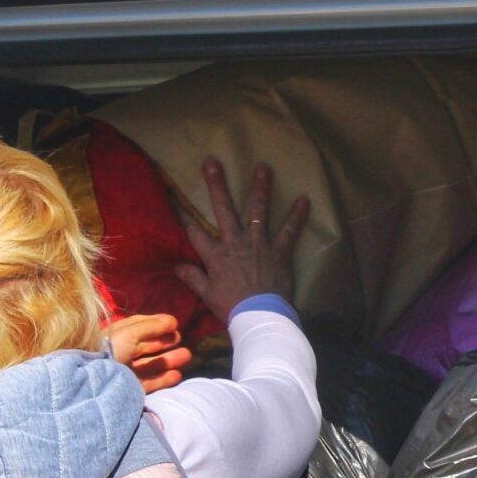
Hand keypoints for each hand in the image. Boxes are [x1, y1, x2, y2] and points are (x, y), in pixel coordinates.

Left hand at [106, 312, 191, 393]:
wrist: (93, 379)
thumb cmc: (109, 350)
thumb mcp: (129, 332)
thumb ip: (151, 326)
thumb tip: (172, 321)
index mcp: (117, 336)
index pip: (139, 327)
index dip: (156, 323)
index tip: (173, 323)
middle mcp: (121, 353)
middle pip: (147, 346)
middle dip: (165, 342)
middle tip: (180, 339)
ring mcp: (126, 371)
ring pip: (151, 364)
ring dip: (169, 360)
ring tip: (186, 356)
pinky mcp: (130, 388)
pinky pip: (150, 383)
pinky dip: (164, 379)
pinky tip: (177, 375)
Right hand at [176, 159, 308, 320]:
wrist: (260, 316)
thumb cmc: (232, 307)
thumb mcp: (207, 294)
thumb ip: (193, 277)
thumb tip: (176, 266)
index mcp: (215, 254)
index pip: (193, 230)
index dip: (181, 213)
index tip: (172, 195)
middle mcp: (235, 241)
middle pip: (223, 208)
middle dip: (217, 184)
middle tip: (212, 162)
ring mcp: (259, 243)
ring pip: (258, 209)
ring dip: (261, 187)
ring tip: (263, 167)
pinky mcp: (280, 249)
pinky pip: (290, 229)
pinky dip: (298, 215)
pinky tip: (304, 199)